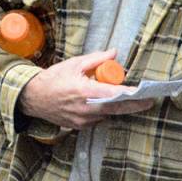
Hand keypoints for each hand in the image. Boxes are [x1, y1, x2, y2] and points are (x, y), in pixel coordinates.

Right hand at [18, 49, 154, 129]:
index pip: (114, 95)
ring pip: (106, 113)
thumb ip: (97, 59)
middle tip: (148, 101)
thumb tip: (115, 53)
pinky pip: (97, 118)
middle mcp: (86, 109)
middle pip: (116, 109)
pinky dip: (102, 110)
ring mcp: (83, 121)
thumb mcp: (75, 64)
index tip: (145, 95)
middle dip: (133, 105)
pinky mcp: (79, 127)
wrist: (33, 98)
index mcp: (85, 92)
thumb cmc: (54, 79)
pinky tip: (99, 102)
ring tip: (118, 95)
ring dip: (114, 106)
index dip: (132, 96)